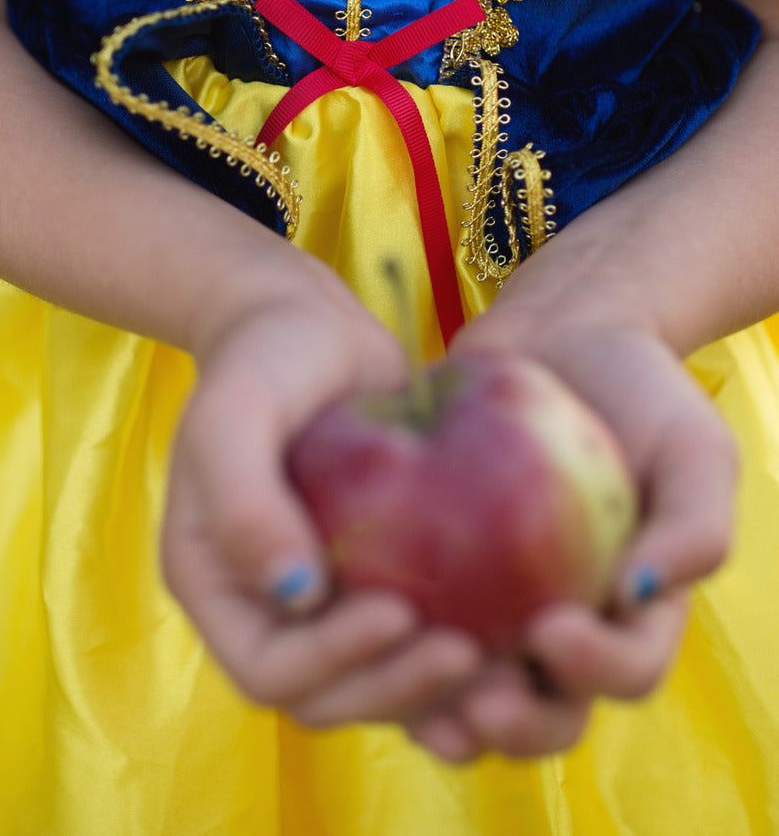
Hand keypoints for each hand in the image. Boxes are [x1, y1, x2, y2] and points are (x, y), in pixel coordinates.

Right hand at [160, 249, 486, 729]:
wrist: (311, 322)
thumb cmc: (263, 356)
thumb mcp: (234, 411)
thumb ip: (242, 500)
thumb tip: (292, 594)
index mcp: (216, 585)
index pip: (269, 669)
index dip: (331, 662)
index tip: (399, 613)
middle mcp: (270, 608)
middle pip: (329, 696)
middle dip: (397, 688)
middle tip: (470, 653)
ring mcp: (327, 599)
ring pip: (380, 683)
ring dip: (436, 688)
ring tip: (503, 657)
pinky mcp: (381, 577)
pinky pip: (417, 638)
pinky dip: (459, 651)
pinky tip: (517, 632)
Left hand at [405, 307, 737, 763]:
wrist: (559, 329)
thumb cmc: (636, 386)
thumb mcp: (693, 445)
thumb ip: (695, 525)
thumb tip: (641, 595)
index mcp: (633, 612)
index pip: (625, 670)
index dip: (593, 670)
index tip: (553, 629)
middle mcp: (563, 625)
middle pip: (544, 712)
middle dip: (512, 724)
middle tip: (476, 702)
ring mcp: (495, 607)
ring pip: (470, 693)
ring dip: (444, 714)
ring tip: (416, 705)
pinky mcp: (435, 576)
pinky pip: (409, 630)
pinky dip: (386, 648)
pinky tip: (356, 635)